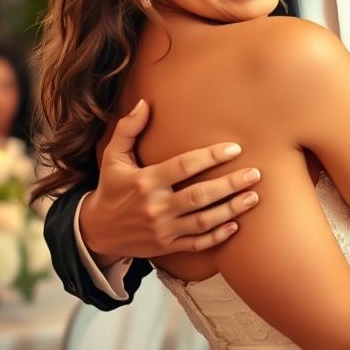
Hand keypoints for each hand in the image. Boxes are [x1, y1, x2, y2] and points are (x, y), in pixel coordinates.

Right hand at [79, 98, 261, 263]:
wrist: (95, 231)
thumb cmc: (110, 187)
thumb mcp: (113, 156)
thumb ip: (128, 129)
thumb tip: (145, 103)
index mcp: (146, 181)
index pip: (184, 166)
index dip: (211, 157)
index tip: (235, 148)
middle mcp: (156, 206)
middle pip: (200, 195)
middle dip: (230, 185)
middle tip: (254, 174)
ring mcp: (163, 229)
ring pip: (203, 221)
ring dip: (231, 210)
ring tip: (253, 197)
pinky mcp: (166, 246)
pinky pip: (196, 244)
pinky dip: (217, 237)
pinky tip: (235, 226)